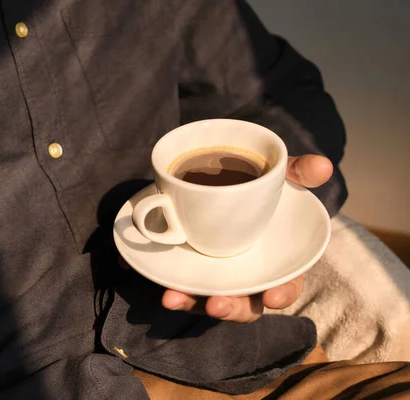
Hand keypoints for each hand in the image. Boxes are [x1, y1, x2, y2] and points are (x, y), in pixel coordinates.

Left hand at [161, 154, 332, 322]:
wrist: (213, 182)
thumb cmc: (257, 189)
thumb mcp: (277, 176)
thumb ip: (298, 172)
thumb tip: (324, 166)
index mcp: (277, 262)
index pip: (287, 285)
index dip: (283, 293)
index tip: (273, 297)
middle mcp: (249, 277)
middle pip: (247, 305)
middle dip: (234, 308)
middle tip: (217, 304)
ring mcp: (220, 279)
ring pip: (213, 303)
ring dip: (195, 305)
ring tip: (176, 299)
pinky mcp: (194, 277)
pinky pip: (187, 294)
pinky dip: (177, 296)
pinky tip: (167, 294)